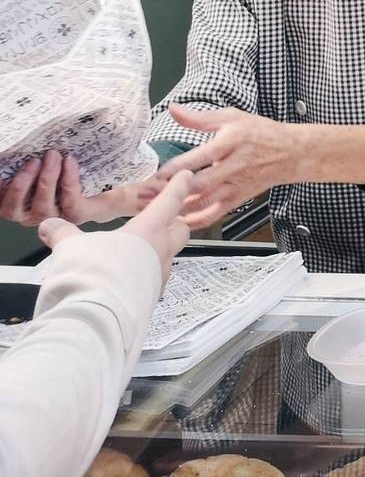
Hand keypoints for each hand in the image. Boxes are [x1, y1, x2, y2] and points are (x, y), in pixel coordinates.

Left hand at [0, 151, 162, 226]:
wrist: (86, 190)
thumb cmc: (113, 188)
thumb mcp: (133, 184)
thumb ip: (152, 184)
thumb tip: (177, 178)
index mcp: (83, 212)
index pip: (70, 207)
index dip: (67, 186)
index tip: (71, 160)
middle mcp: (57, 217)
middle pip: (42, 209)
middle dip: (46, 181)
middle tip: (54, 155)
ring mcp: (35, 213)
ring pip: (21, 209)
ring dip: (27, 182)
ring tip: (37, 159)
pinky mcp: (20, 206)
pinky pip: (5, 204)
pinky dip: (10, 186)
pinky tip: (21, 166)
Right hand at [40, 171, 195, 289]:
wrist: (97, 317)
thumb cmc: (91, 273)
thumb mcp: (71, 248)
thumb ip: (63, 234)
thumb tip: (49, 224)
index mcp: (148, 230)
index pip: (169, 201)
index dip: (178, 187)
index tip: (185, 177)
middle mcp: (160, 252)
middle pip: (180, 231)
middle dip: (174, 224)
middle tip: (162, 222)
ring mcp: (159, 277)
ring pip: (167, 259)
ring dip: (156, 255)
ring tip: (136, 256)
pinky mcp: (151, 300)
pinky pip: (153, 283)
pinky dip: (144, 279)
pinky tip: (128, 283)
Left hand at [160, 106, 305, 228]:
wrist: (290, 153)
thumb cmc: (261, 133)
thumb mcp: (232, 117)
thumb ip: (199, 117)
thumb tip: (173, 110)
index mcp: (230, 143)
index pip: (200, 158)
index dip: (178, 168)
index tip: (158, 174)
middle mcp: (233, 166)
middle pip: (200, 184)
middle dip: (173, 191)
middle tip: (150, 195)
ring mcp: (235, 185)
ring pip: (204, 202)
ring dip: (180, 207)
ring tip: (158, 208)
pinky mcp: (237, 199)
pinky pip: (213, 214)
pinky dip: (195, 220)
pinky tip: (180, 219)